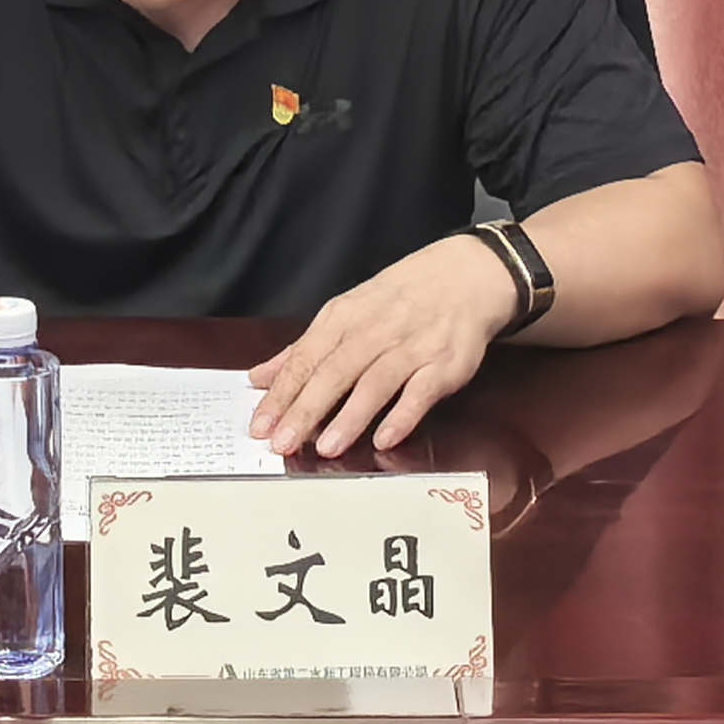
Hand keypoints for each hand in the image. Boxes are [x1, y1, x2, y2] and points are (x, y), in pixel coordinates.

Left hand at [248, 233, 516, 456]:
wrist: (465, 275)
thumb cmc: (398, 299)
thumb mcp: (346, 314)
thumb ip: (303, 350)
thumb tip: (259, 379)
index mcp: (344, 317)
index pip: (305, 358)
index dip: (281, 394)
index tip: (259, 426)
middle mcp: (374, 330)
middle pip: (334, 372)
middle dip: (305, 409)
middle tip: (281, 443)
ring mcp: (411, 347)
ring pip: (375, 382)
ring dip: (350, 416)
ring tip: (326, 448)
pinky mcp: (444, 364)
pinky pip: (421, 392)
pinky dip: (403, 415)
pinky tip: (385, 439)